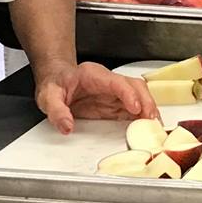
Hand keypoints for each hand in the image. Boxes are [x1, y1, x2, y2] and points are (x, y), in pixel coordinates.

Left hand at [32, 59, 156, 134]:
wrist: (56, 80)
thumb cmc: (55, 84)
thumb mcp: (48, 97)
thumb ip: (57, 111)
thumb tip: (67, 126)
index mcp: (94, 76)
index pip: (117, 82)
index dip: (129, 95)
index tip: (136, 108)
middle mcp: (108, 81)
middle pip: (135, 86)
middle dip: (146, 101)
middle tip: (150, 119)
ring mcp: (114, 92)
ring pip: (139, 95)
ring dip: (148, 109)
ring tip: (153, 125)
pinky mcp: (116, 103)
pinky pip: (134, 107)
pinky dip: (143, 116)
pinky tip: (147, 126)